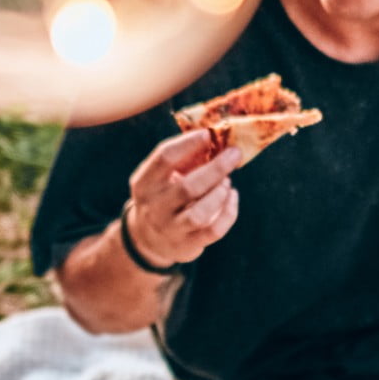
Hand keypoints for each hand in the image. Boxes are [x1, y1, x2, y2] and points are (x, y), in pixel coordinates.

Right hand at [125, 131, 241, 267]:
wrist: (148, 239)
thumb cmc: (163, 196)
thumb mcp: (161, 178)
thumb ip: (183, 159)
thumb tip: (217, 138)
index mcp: (144, 184)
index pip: (164, 158)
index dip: (189, 143)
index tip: (210, 134)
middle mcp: (153, 208)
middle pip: (187, 187)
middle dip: (216, 168)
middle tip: (235, 153)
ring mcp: (170, 229)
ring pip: (200, 213)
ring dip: (220, 193)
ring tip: (227, 181)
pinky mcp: (187, 245)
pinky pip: (214, 230)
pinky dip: (229, 212)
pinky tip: (232, 197)